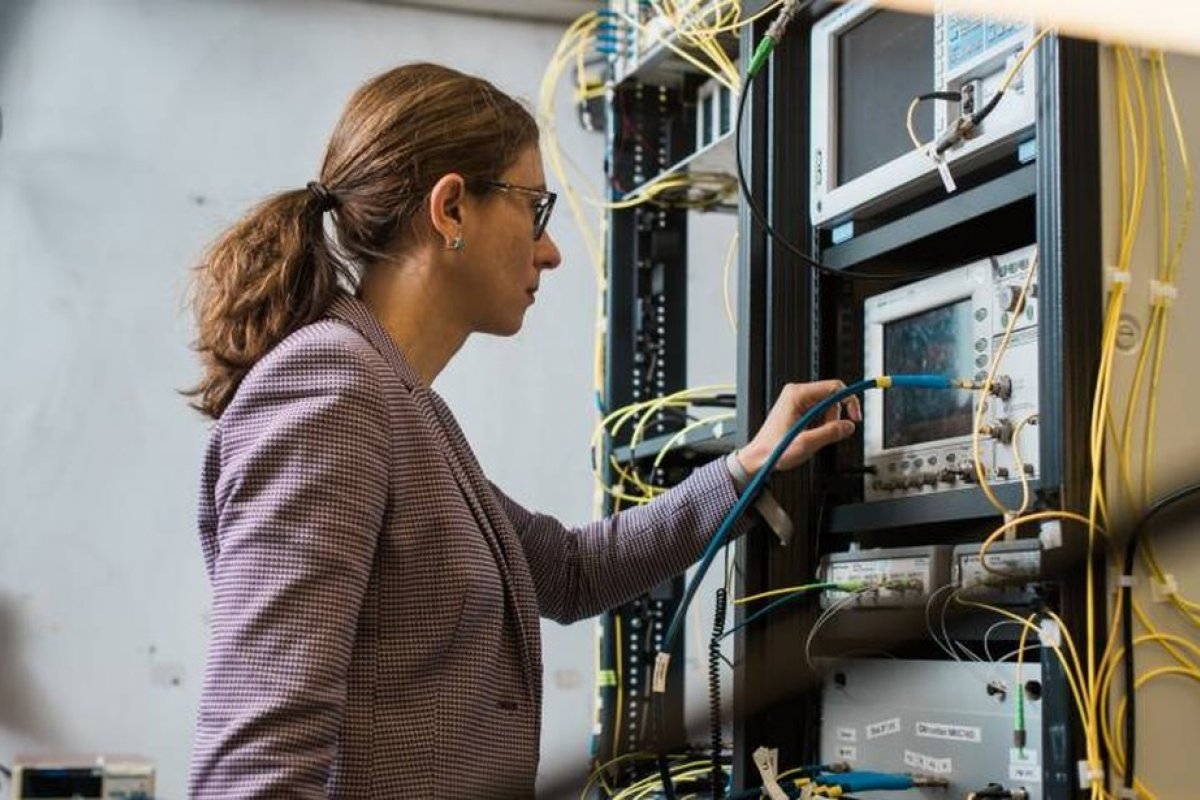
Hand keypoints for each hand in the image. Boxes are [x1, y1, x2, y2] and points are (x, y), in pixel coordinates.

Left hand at [737, 380, 861, 476]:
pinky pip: (819, 413)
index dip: (850, 401)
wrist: (759, 458)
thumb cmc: (774, 450)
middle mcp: (796, 393)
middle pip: (832, 397)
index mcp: (796, 395)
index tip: (855, 417)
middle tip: (829, 434)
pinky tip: (810, 435)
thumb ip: (830, 433)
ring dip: (828, 423)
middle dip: (836, 417)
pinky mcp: (797, 409)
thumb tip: (849, 426)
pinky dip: (821, 425)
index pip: (835, 387)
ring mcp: (796, 401)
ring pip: (827, 406)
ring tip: (814, 437)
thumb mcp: (806, 444)